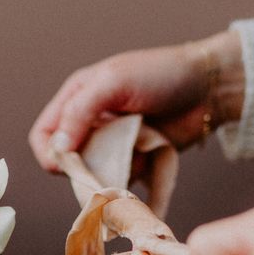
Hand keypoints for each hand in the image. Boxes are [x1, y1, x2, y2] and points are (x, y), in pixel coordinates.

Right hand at [29, 31, 244, 171]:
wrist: (209, 88)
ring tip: (132, 157)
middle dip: (82, 167)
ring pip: (93, 174)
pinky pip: (119, 180)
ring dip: (107, 174)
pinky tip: (146, 161)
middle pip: (67, 160)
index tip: (67, 164)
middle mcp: (91, 123)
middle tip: (105, 164)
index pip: (44, 135)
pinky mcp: (135, 159)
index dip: (50, 153)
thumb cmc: (161, 74)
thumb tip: (57, 147)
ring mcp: (113, 144)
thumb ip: (80, 111)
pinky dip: (128, 178)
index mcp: (78, 98)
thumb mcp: (114, 82)